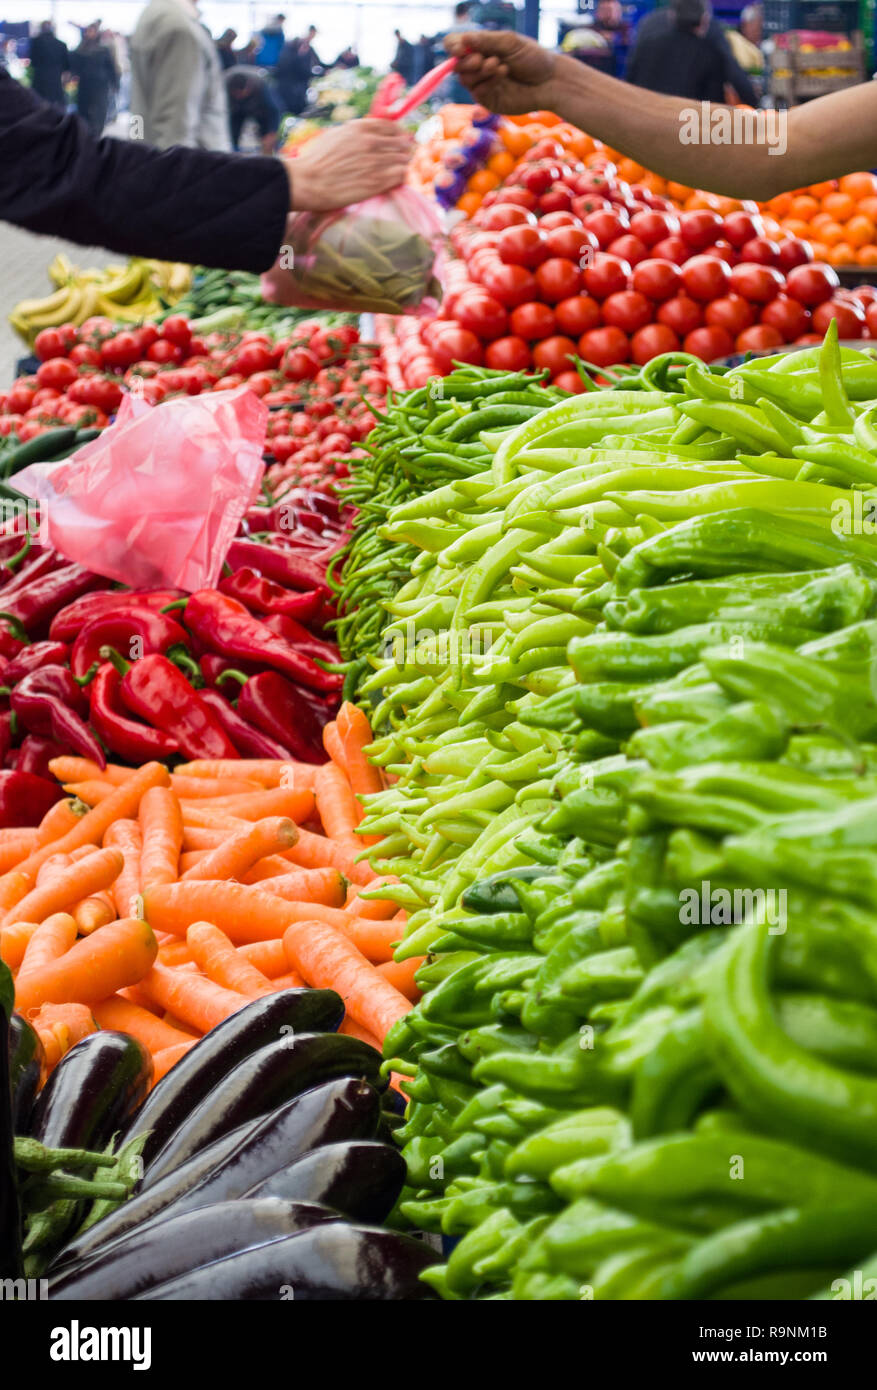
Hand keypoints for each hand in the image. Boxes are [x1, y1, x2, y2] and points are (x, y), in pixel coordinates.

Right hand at [284, 118, 414, 211]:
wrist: (308, 181)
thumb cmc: (317, 159)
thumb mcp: (336, 135)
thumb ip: (356, 132)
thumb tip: (370, 133)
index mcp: (361, 128)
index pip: (391, 126)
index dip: (399, 133)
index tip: (401, 138)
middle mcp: (371, 143)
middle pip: (401, 143)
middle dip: (404, 148)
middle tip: (405, 154)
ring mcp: (375, 163)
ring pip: (403, 160)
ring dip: (403, 163)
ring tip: (400, 167)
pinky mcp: (377, 182)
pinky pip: (400, 176)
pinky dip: (400, 176)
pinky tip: (396, 179)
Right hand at [444, 30, 559, 114]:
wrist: (549, 82)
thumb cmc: (533, 58)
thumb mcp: (510, 43)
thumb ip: (487, 41)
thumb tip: (464, 39)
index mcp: (481, 48)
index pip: (455, 46)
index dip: (453, 47)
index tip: (460, 48)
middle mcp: (478, 66)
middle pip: (456, 65)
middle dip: (466, 61)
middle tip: (481, 59)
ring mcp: (482, 85)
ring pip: (465, 79)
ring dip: (480, 71)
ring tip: (499, 65)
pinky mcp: (488, 101)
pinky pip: (477, 92)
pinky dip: (488, 83)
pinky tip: (503, 75)